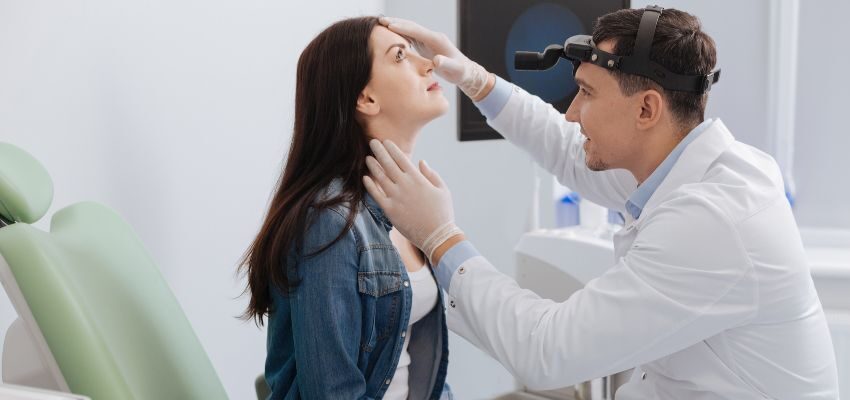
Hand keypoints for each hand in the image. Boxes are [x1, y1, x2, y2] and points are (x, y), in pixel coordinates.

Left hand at [363, 139, 462, 262]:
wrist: (437, 236)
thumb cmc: (442, 213)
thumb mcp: (442, 190)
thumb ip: (431, 174)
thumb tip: (421, 162)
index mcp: (418, 179)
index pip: (401, 159)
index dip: (392, 149)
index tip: (386, 142)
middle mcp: (405, 186)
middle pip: (388, 164)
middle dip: (379, 151)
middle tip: (372, 142)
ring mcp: (396, 198)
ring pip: (380, 177)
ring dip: (373, 166)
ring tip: (367, 157)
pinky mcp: (389, 210)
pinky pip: (376, 195)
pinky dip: (370, 185)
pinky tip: (365, 178)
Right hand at [379, 17, 491, 99]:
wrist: (465, 72)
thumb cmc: (460, 72)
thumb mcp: (454, 69)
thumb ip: (446, 64)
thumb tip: (437, 60)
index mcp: (436, 40)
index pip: (416, 31)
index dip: (402, 27)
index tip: (388, 25)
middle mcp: (432, 37)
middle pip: (411, 26)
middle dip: (396, 22)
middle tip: (380, 20)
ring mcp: (429, 40)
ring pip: (410, 30)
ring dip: (396, 26)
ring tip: (381, 24)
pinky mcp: (426, 45)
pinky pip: (411, 37)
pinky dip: (400, 34)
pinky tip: (390, 35)